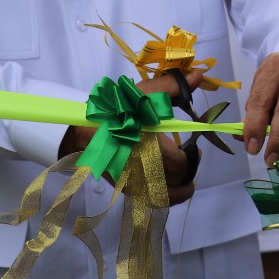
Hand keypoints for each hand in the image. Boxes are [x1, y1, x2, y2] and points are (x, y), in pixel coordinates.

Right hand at [57, 69, 205, 203]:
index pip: (179, 164)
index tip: (194, 148)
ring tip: (186, 181)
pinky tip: (169, 187)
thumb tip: (198, 77)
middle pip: (173, 184)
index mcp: (146, 144)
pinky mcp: (123, 187)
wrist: (80, 128)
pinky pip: (148, 201)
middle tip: (191, 161)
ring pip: (161, 198)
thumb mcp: (140, 93)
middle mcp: (138, 167)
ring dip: (177, 191)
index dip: (191, 158)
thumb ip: (172, 87)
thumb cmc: (112, 109)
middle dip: (186, 174)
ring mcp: (129, 180)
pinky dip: (162, 198)